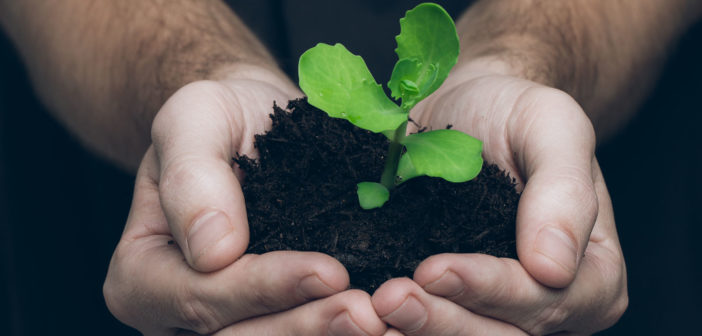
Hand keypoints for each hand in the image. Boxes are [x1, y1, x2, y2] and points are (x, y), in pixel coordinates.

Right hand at [103, 69, 386, 334]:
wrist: (250, 127)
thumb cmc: (218, 119)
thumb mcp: (193, 120)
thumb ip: (190, 177)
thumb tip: (212, 252)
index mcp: (141, 275)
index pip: (202, 296)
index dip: (265, 289)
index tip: (329, 271)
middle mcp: (176, 315)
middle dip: (304, 327)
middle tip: (367, 312)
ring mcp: (225, 323)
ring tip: (380, 320)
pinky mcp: (268, 317)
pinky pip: (299, 333)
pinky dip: (332, 330)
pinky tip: (381, 321)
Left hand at [372, 63, 626, 334]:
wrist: (469, 109)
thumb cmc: (516, 113)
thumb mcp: (552, 127)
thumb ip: (564, 191)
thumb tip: (554, 268)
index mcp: (591, 275)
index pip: (544, 300)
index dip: (490, 290)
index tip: (434, 268)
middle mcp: (549, 306)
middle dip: (443, 322)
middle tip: (388, 298)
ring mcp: (497, 311)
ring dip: (415, 331)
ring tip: (368, 310)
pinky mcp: (453, 304)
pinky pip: (427, 326)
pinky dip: (395, 326)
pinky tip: (362, 313)